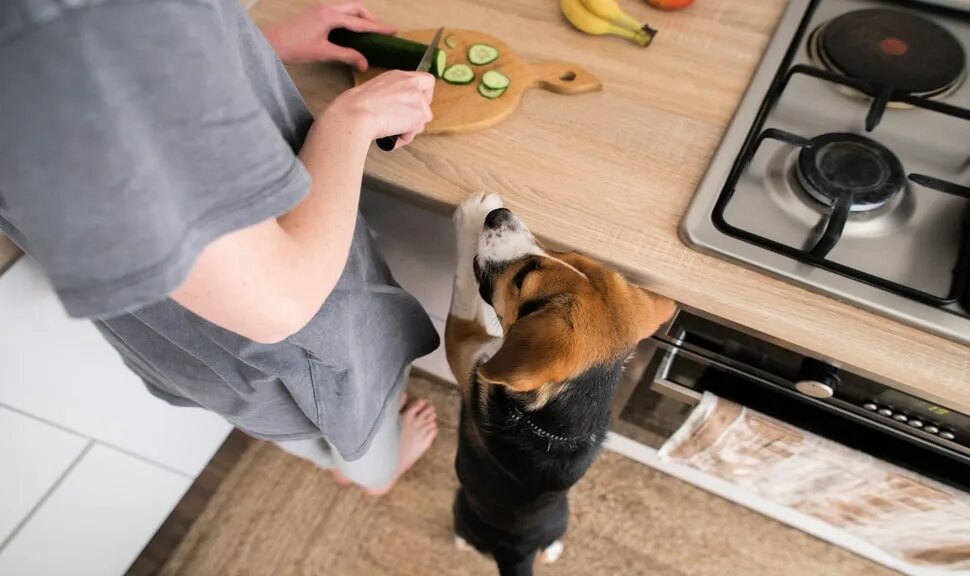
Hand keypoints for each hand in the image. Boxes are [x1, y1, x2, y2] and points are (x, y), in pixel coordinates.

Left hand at [263, 1, 394, 68]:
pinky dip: (350, 19)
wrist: (270, 43)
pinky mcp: (315, 15)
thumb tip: (365, 63)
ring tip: (369, 32)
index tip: (393, 31)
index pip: (360, 23)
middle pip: (356, 8)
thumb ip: (346, 56)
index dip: (378, 28)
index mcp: (330, 16)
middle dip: (371, 19)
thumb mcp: (323, 53)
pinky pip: (339, 12)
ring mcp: (320, 10)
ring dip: (360, 18)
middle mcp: (327, 8)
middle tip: (381, 32)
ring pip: (347, 8)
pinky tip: (351, 32)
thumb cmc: (294, 47)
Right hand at [325, 70, 434, 148]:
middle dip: (417, 116)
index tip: (415, 103)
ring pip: (423, 120)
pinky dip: (404, 138)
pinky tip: (391, 135)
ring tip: (391, 130)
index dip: (424, 94)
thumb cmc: (355, 106)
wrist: (354, 114)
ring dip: (410, 128)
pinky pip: (414, 133)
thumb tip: (396, 109)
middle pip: (427, 104)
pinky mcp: (417, 116)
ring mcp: (416, 100)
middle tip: (402, 122)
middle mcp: (411, 84)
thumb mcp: (375, 91)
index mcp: (399, 76)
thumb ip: (392, 95)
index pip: (426, 80)